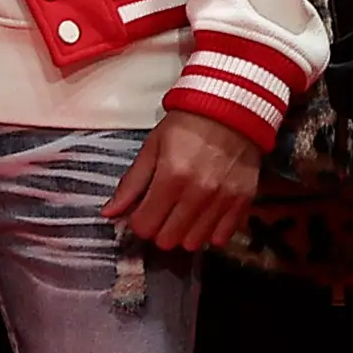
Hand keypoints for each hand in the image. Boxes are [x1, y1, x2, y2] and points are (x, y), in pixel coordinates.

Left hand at [101, 112, 263, 251]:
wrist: (230, 109)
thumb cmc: (186, 125)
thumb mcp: (152, 147)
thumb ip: (131, 183)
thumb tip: (109, 213)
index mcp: (171, 176)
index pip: (145, 225)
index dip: (139, 221)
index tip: (142, 211)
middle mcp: (198, 192)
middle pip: (168, 240)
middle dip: (159, 229)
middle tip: (162, 213)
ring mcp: (223, 199)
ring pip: (193, 243)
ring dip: (183, 234)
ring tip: (183, 215)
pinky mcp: (243, 201)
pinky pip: (221, 238)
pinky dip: (209, 233)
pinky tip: (204, 217)